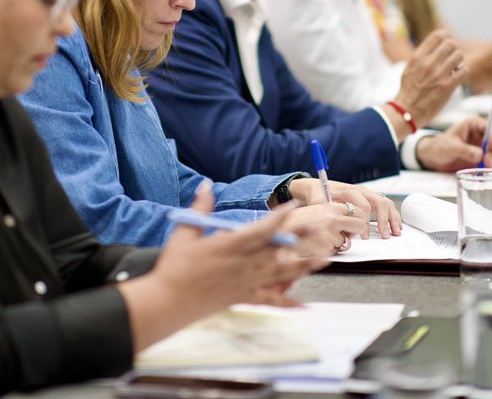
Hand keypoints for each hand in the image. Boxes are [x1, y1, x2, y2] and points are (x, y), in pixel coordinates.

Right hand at [121, 186, 322, 349]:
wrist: (168, 301)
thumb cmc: (174, 267)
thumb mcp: (184, 232)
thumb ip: (200, 208)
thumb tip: (207, 185)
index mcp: (229, 245)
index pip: (260, 229)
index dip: (279, 218)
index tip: (293, 207)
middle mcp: (243, 264)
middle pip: (277, 248)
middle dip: (301, 236)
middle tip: (321, 227)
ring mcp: (246, 282)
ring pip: (280, 273)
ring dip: (303, 266)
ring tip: (324, 260)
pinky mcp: (243, 298)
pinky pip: (269, 301)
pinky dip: (288, 304)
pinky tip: (305, 306)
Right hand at [283, 203, 367, 255]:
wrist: (278, 231)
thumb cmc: (295, 221)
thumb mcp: (315, 210)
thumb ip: (333, 214)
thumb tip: (348, 222)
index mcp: (331, 207)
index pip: (356, 211)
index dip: (354, 219)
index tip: (350, 224)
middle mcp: (333, 219)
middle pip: (359, 226)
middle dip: (354, 232)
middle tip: (344, 235)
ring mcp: (330, 235)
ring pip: (345, 242)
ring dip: (335, 244)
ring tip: (317, 239)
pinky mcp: (326, 249)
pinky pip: (333, 252)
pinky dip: (325, 252)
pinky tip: (313, 246)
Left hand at [287, 179, 400, 239]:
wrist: (317, 187)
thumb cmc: (318, 196)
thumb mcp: (319, 204)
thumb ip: (328, 214)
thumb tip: (338, 229)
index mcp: (350, 191)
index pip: (364, 207)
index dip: (366, 223)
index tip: (364, 236)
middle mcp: (361, 191)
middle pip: (379, 202)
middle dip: (384, 220)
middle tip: (385, 236)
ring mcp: (367, 194)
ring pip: (385, 202)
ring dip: (392, 218)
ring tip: (396, 232)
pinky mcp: (369, 198)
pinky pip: (385, 204)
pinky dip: (392, 215)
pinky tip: (396, 226)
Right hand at [395, 30, 466, 124]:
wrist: (408, 111)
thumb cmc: (409, 90)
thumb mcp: (409, 67)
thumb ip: (422, 56)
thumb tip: (437, 46)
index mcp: (418, 57)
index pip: (437, 35)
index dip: (445, 36)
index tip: (446, 41)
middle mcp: (429, 63)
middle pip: (451, 43)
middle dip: (453, 49)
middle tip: (451, 56)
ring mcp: (439, 74)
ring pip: (459, 55)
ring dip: (459, 60)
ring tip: (454, 66)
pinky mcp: (448, 86)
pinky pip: (464, 70)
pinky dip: (462, 71)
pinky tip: (457, 75)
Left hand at [414, 117, 491, 172]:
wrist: (433, 158)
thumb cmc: (439, 147)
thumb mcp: (449, 147)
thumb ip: (464, 150)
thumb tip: (479, 154)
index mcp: (473, 125)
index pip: (490, 127)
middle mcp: (480, 136)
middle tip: (488, 162)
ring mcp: (481, 148)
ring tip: (485, 170)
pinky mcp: (480, 160)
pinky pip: (489, 164)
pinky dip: (488, 170)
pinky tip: (484, 174)